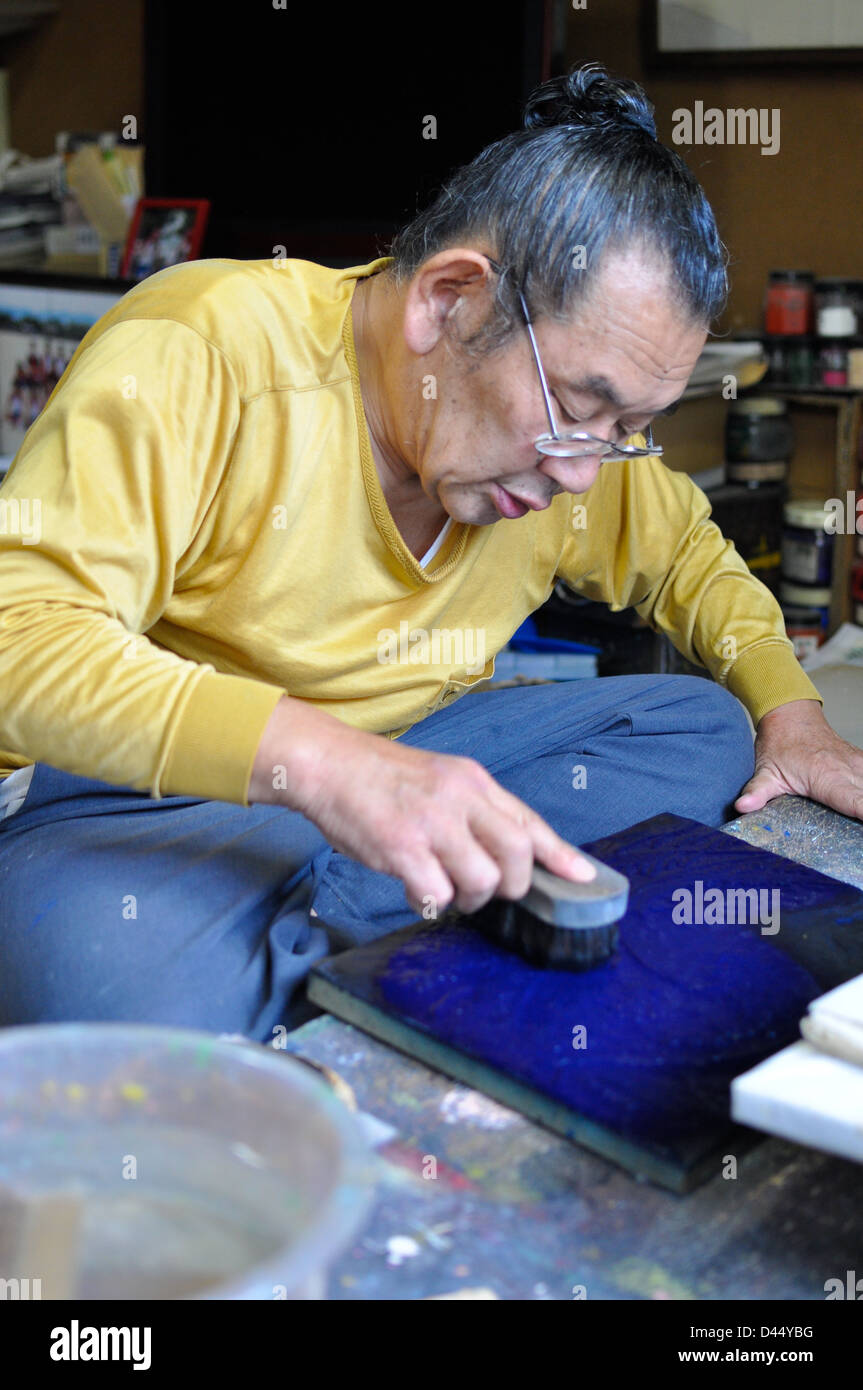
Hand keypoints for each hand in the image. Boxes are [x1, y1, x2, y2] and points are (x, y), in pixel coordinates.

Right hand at [249, 696, 594, 917]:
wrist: (327, 765)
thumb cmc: (380, 780)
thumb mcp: (440, 780)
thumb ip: (474, 810)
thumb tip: (508, 851)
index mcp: (473, 780)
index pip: (528, 821)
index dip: (560, 854)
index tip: (583, 875)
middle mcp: (459, 798)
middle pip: (517, 854)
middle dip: (512, 885)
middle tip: (488, 891)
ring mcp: (431, 823)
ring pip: (482, 880)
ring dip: (469, 898)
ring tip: (445, 889)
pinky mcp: (401, 847)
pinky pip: (436, 894)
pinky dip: (430, 902)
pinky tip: (414, 890)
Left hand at [735, 699, 862, 821]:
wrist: (791, 715)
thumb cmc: (780, 744)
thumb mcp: (766, 770)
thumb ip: (757, 792)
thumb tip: (743, 807)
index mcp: (828, 777)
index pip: (857, 803)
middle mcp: (849, 770)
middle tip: (861, 843)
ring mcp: (860, 765)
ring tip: (862, 831)